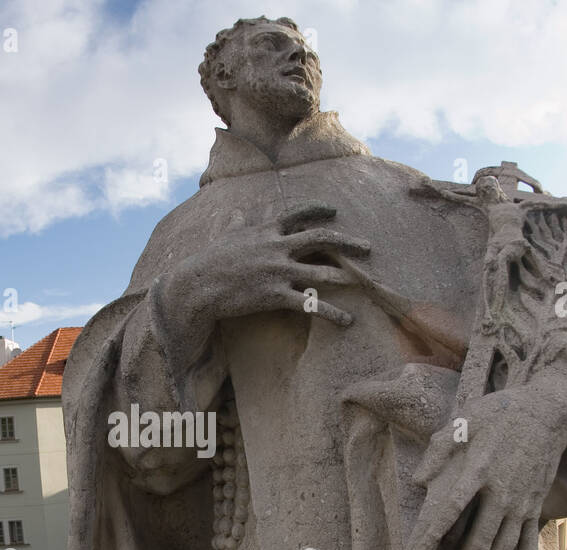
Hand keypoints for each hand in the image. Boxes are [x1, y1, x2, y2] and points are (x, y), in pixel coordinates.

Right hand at [157, 203, 369, 331]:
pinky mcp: (276, 295)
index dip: (319, 210)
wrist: (198, 284)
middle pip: (321, 239)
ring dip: (347, 277)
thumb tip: (237, 214)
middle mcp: (278, 247)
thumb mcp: (226, 237)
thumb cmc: (209, 260)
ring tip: (366, 283)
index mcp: (267, 230)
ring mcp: (279, 271)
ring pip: (322, 273)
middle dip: (347, 242)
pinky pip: (311, 305)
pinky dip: (333, 313)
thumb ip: (237, 224)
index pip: (299, 213)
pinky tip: (348, 321)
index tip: (334, 211)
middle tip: (368, 247)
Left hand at [405, 368, 566, 549]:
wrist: (547, 413)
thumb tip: (418, 480)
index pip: (450, 509)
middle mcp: (502, 492)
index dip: (431, 535)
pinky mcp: (535, 506)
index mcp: (479, 470)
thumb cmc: (499, 415)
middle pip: (480, 540)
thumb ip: (439, 449)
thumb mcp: (465, 421)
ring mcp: (522, 503)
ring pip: (504, 548)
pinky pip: (529, 543)